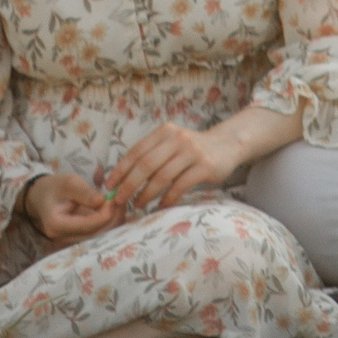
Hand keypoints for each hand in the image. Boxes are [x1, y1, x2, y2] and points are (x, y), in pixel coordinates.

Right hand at [21, 172, 118, 243]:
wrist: (42, 197)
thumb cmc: (54, 187)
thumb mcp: (68, 183)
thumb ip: (84, 192)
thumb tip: (103, 201)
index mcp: (57, 225)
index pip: (89, 225)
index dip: (106, 213)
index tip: (113, 198)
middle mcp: (64, 237)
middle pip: (98, 234)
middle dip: (114, 217)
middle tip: (121, 199)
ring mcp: (72, 240)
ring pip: (102, 236)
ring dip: (115, 220)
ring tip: (119, 202)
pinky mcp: (80, 238)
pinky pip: (100, 234)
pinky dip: (110, 222)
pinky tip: (114, 209)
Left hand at [103, 123, 235, 213]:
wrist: (227, 145)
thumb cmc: (192, 149)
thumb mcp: (171, 143)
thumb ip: (151, 155)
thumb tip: (121, 180)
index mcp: (164, 132)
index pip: (136, 152)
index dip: (120, 170)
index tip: (109, 187)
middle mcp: (178, 139)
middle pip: (146, 165)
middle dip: (129, 185)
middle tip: (120, 200)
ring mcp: (193, 152)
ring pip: (162, 177)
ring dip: (146, 195)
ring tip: (138, 205)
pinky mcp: (205, 167)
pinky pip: (180, 186)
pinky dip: (167, 199)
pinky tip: (161, 206)